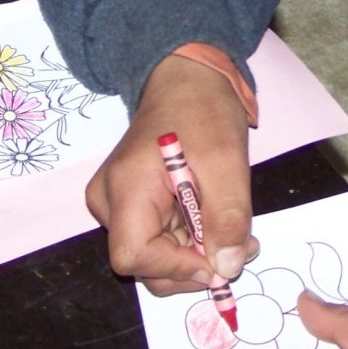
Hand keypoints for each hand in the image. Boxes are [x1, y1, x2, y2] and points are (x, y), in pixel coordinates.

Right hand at [86, 53, 254, 291]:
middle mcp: (108, 201)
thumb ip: (228, 218)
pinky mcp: (129, 205)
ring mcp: (115, 204)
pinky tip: (211, 221)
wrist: (186, 79)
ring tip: (230, 230)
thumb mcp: (227, 162)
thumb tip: (226, 268)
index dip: (177, 268)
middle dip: (192, 265)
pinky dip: (188, 243)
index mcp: (125, 187)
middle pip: (141, 263)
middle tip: (239, 246)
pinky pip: (156, 240)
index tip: (218, 258)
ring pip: (152, 257)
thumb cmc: (203, 110)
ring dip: (194, 256)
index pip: (132, 256)